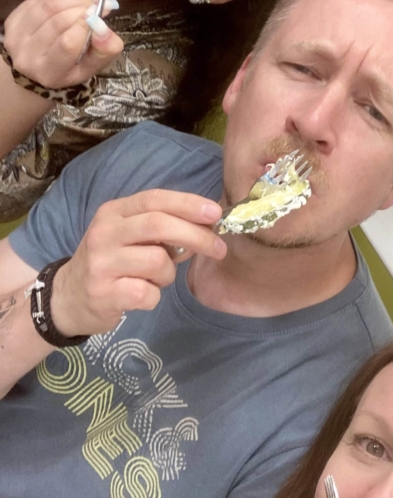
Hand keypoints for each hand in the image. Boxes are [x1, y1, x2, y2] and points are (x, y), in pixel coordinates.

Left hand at [3, 0, 123, 87]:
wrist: (36, 67)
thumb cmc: (69, 67)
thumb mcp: (92, 66)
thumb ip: (105, 50)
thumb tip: (102, 25)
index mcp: (50, 74)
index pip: (68, 43)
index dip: (86, 24)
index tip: (100, 13)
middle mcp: (27, 58)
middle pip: (57, 22)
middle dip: (82, 7)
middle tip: (96, 4)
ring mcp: (15, 38)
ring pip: (47, 6)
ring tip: (86, 0)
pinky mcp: (11, 22)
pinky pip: (37, 0)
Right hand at [50, 190, 225, 336]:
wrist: (68, 298)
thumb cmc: (110, 262)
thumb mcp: (128, 235)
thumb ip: (160, 227)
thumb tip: (206, 225)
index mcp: (113, 212)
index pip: (154, 199)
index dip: (188, 204)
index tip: (215, 213)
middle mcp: (104, 233)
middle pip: (158, 225)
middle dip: (196, 236)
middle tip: (219, 248)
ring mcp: (101, 263)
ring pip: (157, 261)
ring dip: (169, 273)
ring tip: (155, 279)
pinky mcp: (102, 293)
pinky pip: (148, 293)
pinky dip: (154, 297)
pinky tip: (141, 296)